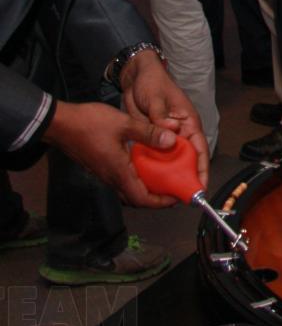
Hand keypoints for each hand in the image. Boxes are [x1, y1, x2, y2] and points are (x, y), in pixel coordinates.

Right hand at [43, 100, 190, 208]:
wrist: (59, 124)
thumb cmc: (90, 123)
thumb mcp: (124, 124)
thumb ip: (149, 133)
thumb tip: (172, 141)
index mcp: (119, 172)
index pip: (142, 198)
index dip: (161, 202)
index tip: (177, 197)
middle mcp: (111, 178)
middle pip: (137, 198)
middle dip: (157, 197)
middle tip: (175, 187)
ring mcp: (104, 173)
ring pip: (129, 189)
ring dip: (147, 188)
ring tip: (166, 177)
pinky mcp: (101, 167)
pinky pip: (122, 180)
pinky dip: (138, 178)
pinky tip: (147, 164)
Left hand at [119, 49, 209, 189]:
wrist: (135, 77)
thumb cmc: (153, 83)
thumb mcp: (156, 99)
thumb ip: (160, 117)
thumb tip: (170, 134)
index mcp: (188, 123)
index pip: (199, 150)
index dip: (202, 170)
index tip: (200, 188)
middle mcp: (179, 134)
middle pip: (186, 161)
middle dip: (184, 179)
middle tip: (179, 198)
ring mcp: (164, 138)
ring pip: (169, 162)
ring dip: (166, 176)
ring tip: (162, 196)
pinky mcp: (150, 139)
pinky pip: (153, 158)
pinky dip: (151, 169)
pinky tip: (145, 181)